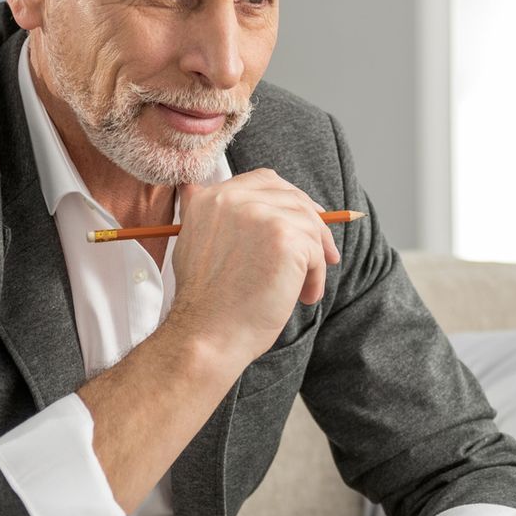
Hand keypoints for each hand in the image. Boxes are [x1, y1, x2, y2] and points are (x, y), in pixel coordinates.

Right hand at [162, 168, 341, 369]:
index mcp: (211, 198)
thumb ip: (203, 213)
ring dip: (314, 258)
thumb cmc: (206, 302)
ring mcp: (262, 215)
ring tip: (304, 289)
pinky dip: (316, 276)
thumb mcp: (191, 243)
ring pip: (308, 226)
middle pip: (293, 198)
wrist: (207, 334)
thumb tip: (196, 189)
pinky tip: (304, 297)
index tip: (303, 223)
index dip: (289, 200)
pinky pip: (316, 251)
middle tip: (324, 254)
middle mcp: (234, 199)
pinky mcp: (286, 238)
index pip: (264, 181)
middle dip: (313, 225)